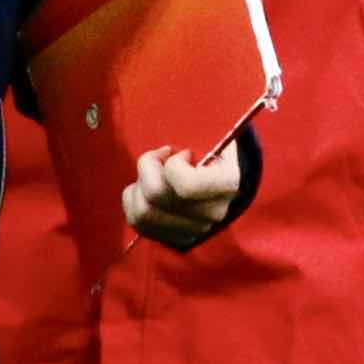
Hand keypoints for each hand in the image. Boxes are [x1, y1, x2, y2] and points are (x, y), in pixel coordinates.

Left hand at [121, 138, 244, 249]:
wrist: (231, 176)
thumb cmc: (219, 147)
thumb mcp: (218, 134)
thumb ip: (204, 129)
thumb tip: (182, 124)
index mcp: (228, 184)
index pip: (187, 186)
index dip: (173, 165)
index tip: (183, 154)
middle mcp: (213, 213)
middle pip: (156, 196)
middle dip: (148, 169)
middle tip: (160, 158)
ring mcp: (195, 230)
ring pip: (142, 212)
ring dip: (138, 186)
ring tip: (152, 173)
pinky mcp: (176, 238)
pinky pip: (137, 222)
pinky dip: (133, 200)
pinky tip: (145, 188)